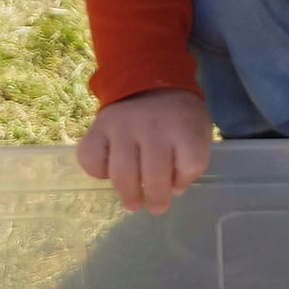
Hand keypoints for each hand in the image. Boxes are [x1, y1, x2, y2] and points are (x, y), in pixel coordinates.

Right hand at [77, 89, 211, 214]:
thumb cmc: (177, 116)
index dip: (185, 179)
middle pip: (155, 174)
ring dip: (128, 194)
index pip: (190, 163)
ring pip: (123, 172)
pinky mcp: (98, 127)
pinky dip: (98, 172)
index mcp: (184, 125)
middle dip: (157, 198)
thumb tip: (174, 189)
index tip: (178, 184)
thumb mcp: (197, 130)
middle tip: (157, 208)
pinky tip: (108, 173)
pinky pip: (91, 158)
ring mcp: (122, 125)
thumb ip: (191, 158)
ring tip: (133, 203)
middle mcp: (152, 125)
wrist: (149, 81)